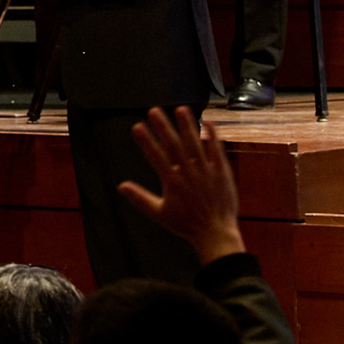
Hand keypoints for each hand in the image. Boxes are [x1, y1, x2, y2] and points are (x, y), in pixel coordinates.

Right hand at [119, 106, 245, 264]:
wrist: (216, 233)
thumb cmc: (186, 224)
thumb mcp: (159, 213)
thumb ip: (139, 198)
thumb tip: (121, 186)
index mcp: (172, 182)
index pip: (156, 156)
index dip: (146, 140)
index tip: (137, 126)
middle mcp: (189, 174)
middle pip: (174, 146)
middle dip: (163, 127)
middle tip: (154, 110)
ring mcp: (207, 172)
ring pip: (196, 144)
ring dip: (188, 125)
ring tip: (181, 109)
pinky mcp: (222, 173)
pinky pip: (217, 151)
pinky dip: (212, 136)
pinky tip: (208, 122)